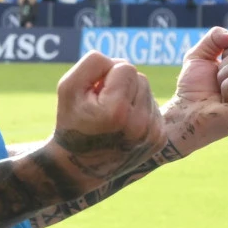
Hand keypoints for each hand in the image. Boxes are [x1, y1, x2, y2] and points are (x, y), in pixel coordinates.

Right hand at [42, 51, 167, 191]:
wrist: (80, 165)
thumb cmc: (72, 121)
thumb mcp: (68, 87)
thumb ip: (94, 62)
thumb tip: (122, 63)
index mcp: (117, 112)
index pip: (125, 67)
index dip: (106, 76)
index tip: (94, 95)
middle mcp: (140, 125)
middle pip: (139, 77)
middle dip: (119, 85)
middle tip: (102, 106)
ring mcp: (153, 134)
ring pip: (147, 90)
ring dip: (130, 96)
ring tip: (113, 116)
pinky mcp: (159, 139)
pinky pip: (153, 106)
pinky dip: (138, 109)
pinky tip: (124, 124)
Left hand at [161, 28, 227, 158]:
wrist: (185, 112)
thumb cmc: (193, 87)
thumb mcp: (201, 53)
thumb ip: (216, 36)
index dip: (227, 50)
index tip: (218, 67)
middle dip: (225, 64)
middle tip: (218, 83)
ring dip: (224, 76)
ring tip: (221, 93)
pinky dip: (227, 86)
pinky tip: (225, 101)